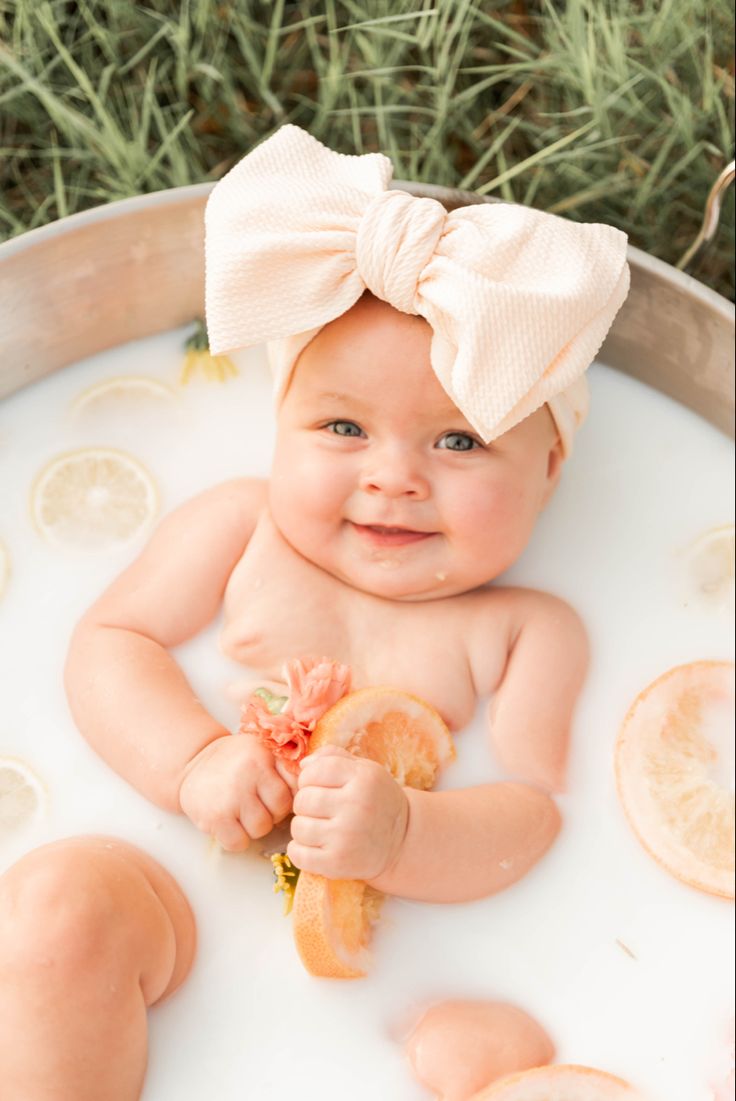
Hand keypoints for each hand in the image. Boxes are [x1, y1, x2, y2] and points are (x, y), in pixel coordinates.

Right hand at [179, 734, 296, 851]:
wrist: (192, 765)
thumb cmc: (235, 762)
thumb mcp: (261, 751)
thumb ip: (285, 765)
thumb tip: (310, 789)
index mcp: (264, 755)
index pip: (295, 786)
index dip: (290, 795)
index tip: (277, 794)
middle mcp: (248, 773)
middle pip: (280, 809)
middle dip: (273, 812)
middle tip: (258, 804)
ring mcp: (231, 796)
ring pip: (261, 828)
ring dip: (254, 827)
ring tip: (242, 813)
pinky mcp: (215, 817)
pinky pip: (239, 843)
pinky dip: (236, 840)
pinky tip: (230, 824)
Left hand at [287, 746, 408, 880]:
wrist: (400, 841)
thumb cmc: (374, 800)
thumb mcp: (364, 770)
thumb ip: (333, 757)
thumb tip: (303, 765)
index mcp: (363, 779)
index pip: (315, 771)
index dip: (308, 778)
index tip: (317, 786)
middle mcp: (356, 806)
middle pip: (303, 800)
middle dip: (305, 804)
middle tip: (319, 810)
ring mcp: (346, 837)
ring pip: (298, 827)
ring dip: (303, 827)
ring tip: (319, 827)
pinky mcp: (337, 863)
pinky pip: (297, 855)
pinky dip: (299, 851)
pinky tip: (314, 846)